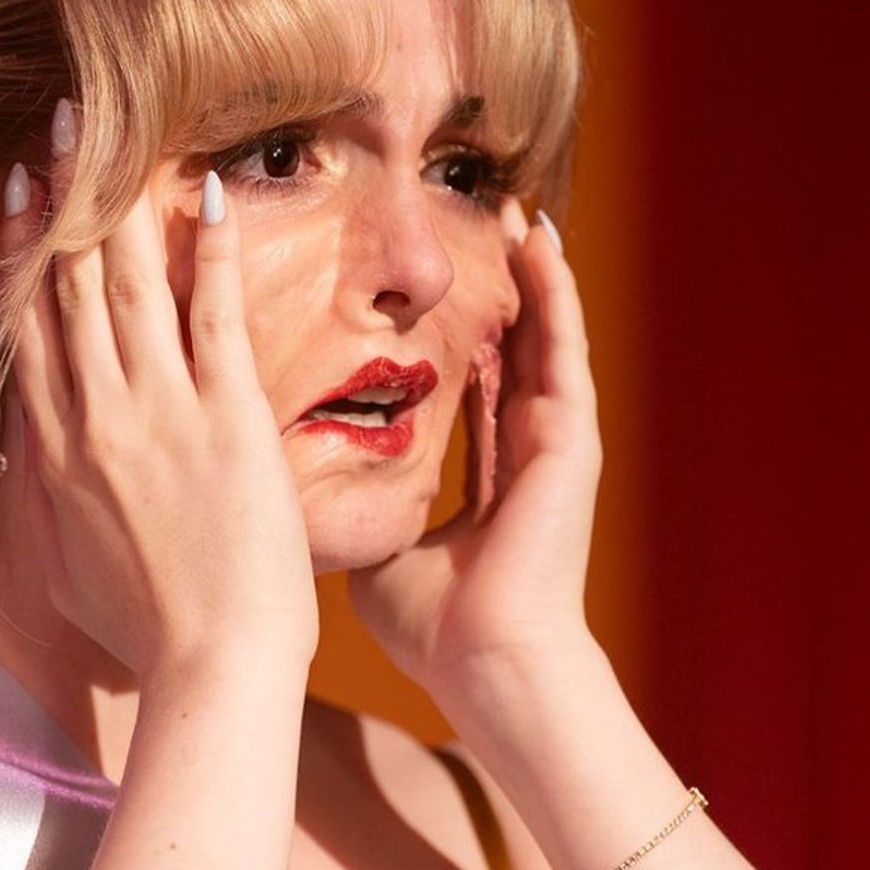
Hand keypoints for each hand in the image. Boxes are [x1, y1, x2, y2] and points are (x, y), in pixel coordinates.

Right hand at [5, 107, 319, 679]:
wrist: (214, 662)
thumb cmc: (148, 633)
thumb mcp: (67, 567)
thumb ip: (41, 503)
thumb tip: (19, 463)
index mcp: (53, 453)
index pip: (25, 330)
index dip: (17, 253)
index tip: (12, 193)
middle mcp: (94, 417)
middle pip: (64, 286)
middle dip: (58, 199)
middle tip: (58, 127)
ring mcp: (158, 410)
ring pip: (125, 283)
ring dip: (114, 199)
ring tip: (107, 132)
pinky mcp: (226, 415)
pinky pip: (214, 312)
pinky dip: (210, 248)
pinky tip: (210, 190)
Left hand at [345, 198, 601, 692]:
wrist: (488, 661)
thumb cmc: (437, 629)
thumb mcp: (381, 548)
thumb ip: (354, 507)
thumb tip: (297, 486)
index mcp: (488, 477)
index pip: (475, 385)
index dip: (457, 335)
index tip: (433, 288)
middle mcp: (528, 450)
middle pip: (514, 346)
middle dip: (499, 284)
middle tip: (477, 220)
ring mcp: (557, 440)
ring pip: (544, 333)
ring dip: (531, 271)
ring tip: (512, 209)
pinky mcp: (572, 435)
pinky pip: (563, 344)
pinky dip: (554, 290)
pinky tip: (538, 239)